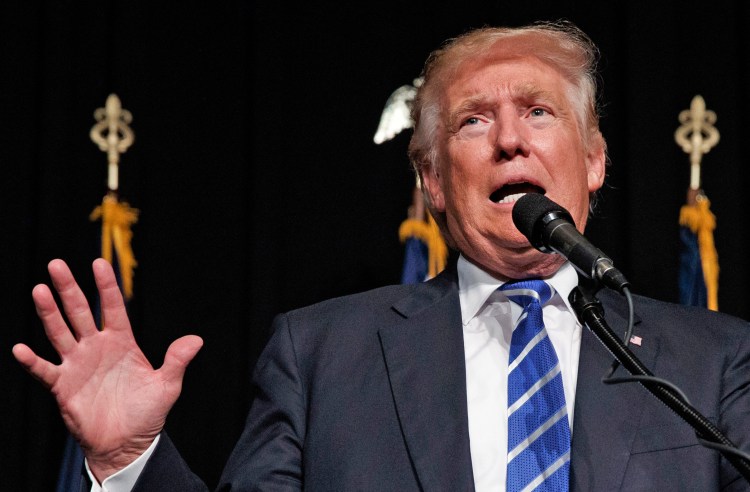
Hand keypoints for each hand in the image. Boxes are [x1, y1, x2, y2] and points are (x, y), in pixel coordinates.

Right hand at [12, 259, 202, 481]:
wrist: (126, 443)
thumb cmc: (147, 413)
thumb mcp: (167, 386)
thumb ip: (177, 361)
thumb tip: (197, 340)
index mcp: (122, 342)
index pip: (114, 307)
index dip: (107, 286)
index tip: (99, 262)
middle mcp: (97, 347)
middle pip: (81, 312)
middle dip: (69, 289)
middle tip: (56, 264)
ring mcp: (78, 364)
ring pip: (60, 332)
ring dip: (49, 313)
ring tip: (39, 290)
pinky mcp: (63, 386)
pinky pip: (45, 370)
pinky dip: (32, 361)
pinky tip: (20, 348)